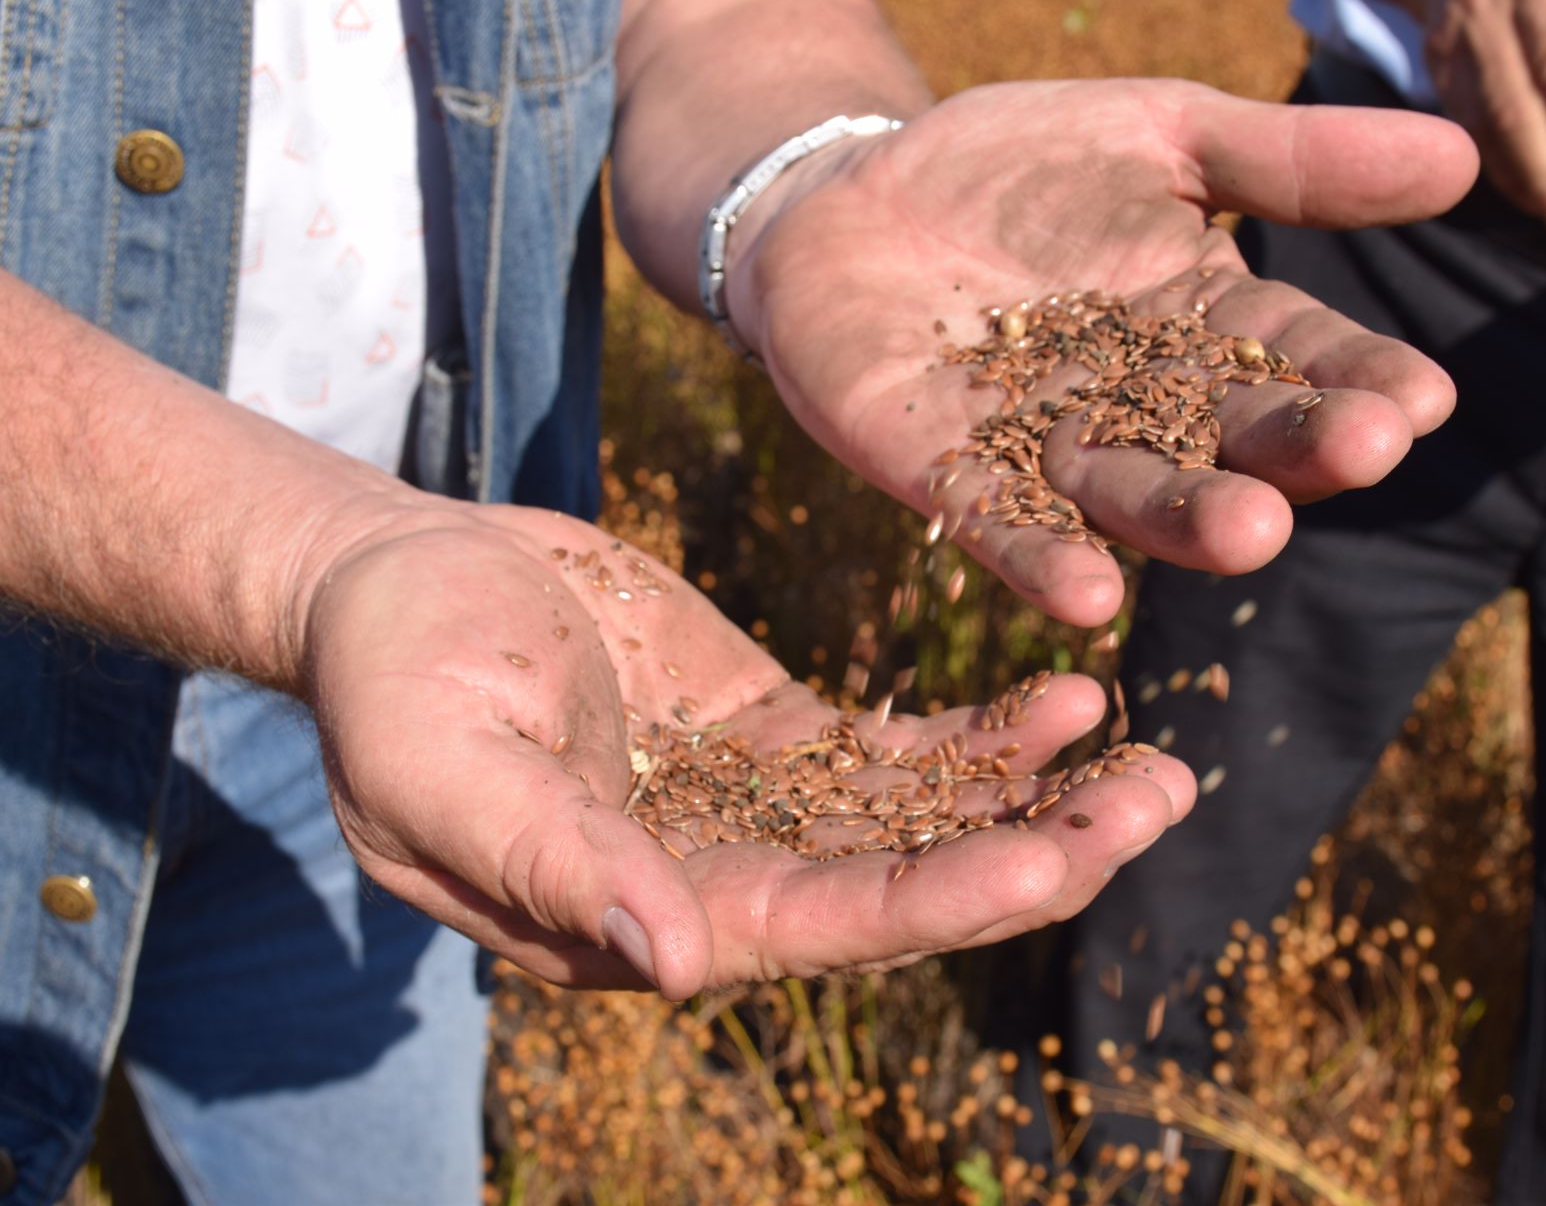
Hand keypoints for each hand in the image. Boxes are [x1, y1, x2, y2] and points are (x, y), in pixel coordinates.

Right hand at [296, 501, 1191, 996]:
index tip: (1052, 862)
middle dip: (1034, 857)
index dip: (935, 903)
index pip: (814, 930)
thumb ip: (546, 859)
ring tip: (1156, 767)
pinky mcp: (774, 735)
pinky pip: (898, 755)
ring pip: (922, 830)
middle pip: (904, 894)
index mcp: (642, 916)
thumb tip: (667, 964)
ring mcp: (756, 810)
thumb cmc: (389, 675)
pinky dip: (982, 740)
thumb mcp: (437, 765)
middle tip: (1155, 805)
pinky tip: (1066, 701)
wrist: (391, 582)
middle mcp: (719, 884)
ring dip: (1038, 804)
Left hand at [727, 78, 1477, 626]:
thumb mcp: (1163, 132)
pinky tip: (1086, 597)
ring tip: (1254, 532)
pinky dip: (1040, 559)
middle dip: (1293, 448)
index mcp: (1208, 328)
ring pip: (1130, 495)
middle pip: (1229, 438)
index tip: (1422, 398)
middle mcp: (1141, 407)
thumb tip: (1464, 156)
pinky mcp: (943, 471)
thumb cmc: (1021, 168)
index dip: (1357, 378)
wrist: (856, 192)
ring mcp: (1042, 448)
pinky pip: (997, 524)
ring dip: (1189, 520)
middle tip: (1362, 452)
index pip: (1299, 359)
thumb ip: (1291, 161)